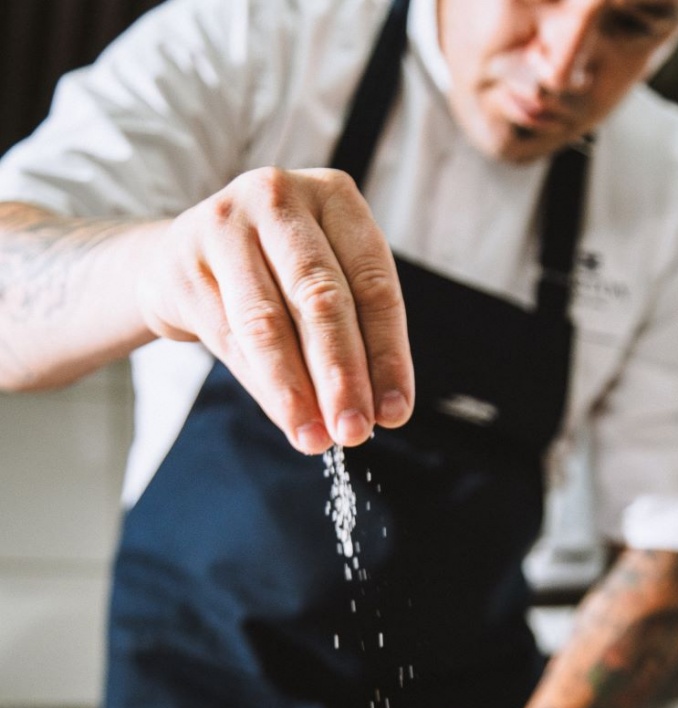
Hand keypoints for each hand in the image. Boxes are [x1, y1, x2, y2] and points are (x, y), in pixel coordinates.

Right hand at [137, 167, 413, 452]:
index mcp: (334, 196)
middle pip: (322, 299)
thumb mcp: (319, 283)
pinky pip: (230, 338)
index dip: (388, 354)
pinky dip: (263, 386)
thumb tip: (379, 411)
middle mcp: (280, 198)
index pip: (374, 282)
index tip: (394, 412)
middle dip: (342, 376)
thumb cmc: (272, 274)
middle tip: (354, 431)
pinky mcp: (185, 263)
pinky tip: (285, 418)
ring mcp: (226, 225)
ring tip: (316, 438)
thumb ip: (352, 335)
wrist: (178, 259)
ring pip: (269, 322)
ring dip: (297, 390)